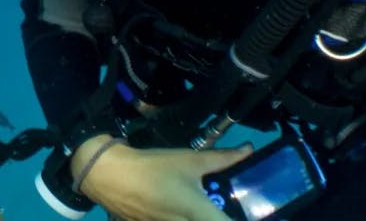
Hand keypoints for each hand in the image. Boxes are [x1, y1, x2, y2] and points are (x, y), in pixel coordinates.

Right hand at [72, 135, 252, 220]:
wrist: (108, 176)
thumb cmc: (153, 167)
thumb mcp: (189, 159)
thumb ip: (222, 158)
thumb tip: (247, 150)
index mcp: (199, 214)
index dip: (245, 219)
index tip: (257, 209)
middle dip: (220, 215)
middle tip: (228, 206)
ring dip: (203, 217)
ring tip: (205, 206)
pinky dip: (183, 218)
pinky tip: (181, 209)